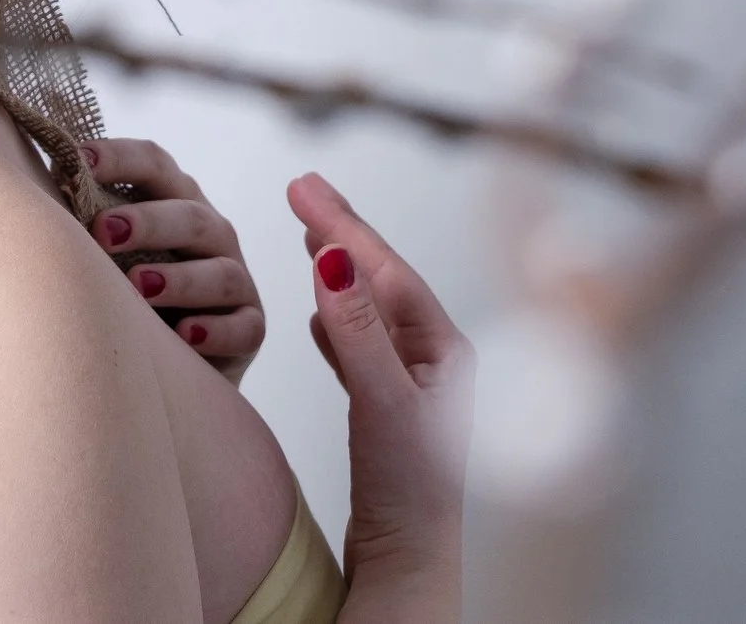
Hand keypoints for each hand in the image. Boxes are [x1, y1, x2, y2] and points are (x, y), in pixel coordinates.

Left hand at [84, 138, 265, 382]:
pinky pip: (243, 326)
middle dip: (146, 221)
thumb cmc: (129, 288)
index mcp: (174, 200)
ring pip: (220, 271)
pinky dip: (215, 331)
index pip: (154, 164)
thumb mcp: (110, 249)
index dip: (119, 157)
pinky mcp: (250, 326)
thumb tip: (32, 185)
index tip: (77, 160)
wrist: (175, 358)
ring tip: (137, 287)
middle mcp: (211, 233)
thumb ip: (85, 218)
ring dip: (179, 279)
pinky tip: (184, 336)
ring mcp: (235, 279)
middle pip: (188, 215)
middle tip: (102, 232)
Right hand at [290, 172, 469, 617]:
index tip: (302, 183)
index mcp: (444, 348)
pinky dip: (336, 321)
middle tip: (301, 188)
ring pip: (367, 308)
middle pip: (379, 278)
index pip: (384, 267)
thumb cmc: (411, 491)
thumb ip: (355, 329)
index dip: (341, 221)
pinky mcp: (388, 411)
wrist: (410, 561)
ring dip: (337, 269)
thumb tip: (331, 257)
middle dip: (339, 232)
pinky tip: (319, 315)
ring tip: (309, 232)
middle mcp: (434, 359)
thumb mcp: (381, 400)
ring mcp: (412, 384)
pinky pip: (358, 346)